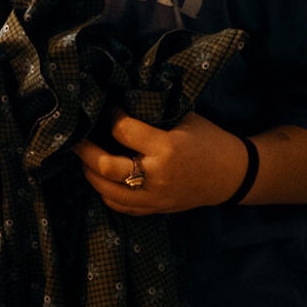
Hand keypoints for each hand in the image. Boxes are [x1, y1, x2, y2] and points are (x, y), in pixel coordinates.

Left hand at [74, 111, 246, 215]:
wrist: (233, 174)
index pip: (122, 130)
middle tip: (73, 136)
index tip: (106, 107)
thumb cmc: (208, 139)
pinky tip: (99, 178)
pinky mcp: (157, 209)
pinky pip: (121, 207)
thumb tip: (117, 97)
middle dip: (84, 150)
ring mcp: (156, 196)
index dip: (110, 116)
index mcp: (166, 147)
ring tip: (82, 157)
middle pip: (107, 167)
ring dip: (90, 173)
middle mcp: (157, 175)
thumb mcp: (184, 117)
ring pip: (108, 192)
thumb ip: (152, 112)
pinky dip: (106, 193)